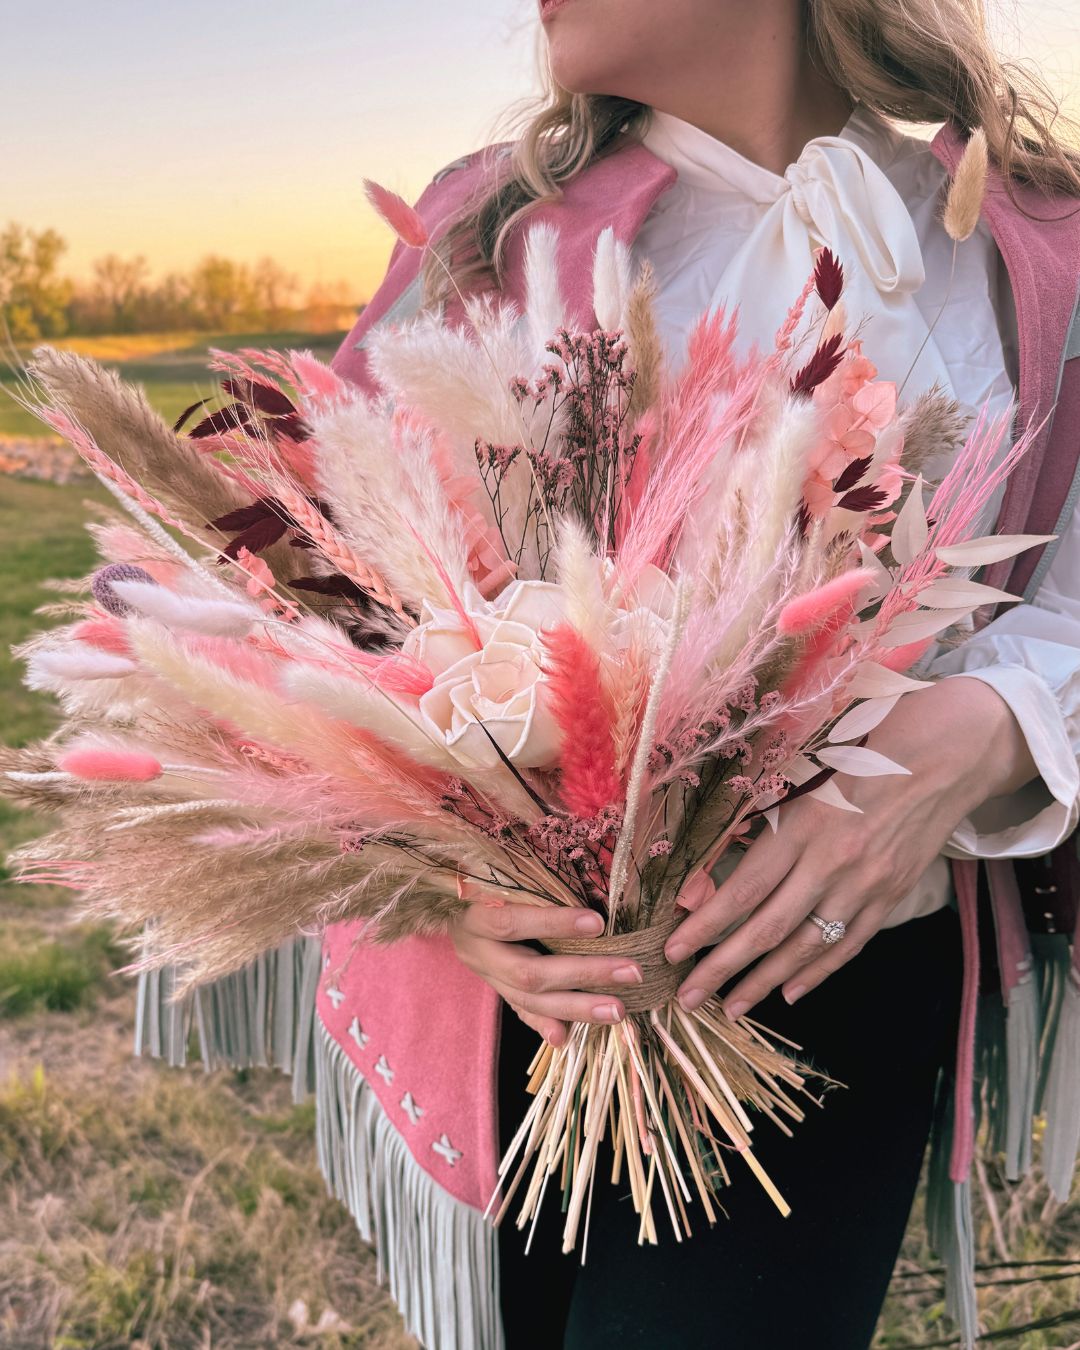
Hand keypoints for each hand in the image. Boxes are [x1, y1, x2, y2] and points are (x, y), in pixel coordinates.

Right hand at [449, 896, 642, 1046]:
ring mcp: (485, 974)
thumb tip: (592, 894)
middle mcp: (477, 950)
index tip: (599, 923)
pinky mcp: (495, 989)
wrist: (450, 902)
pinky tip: (567, 1038)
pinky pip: (520, 1011)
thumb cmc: (487, 877)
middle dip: (583, 974)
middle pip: (528, 973)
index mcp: (474, 914)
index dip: (553, 924)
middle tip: (630, 972)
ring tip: (618, 1010)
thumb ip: (536, 885)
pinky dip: (545, 1025)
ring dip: (578, 1008)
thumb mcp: (502, 874)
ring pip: (528, 1000)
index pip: (512, 922)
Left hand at [664, 677, 1036, 1019]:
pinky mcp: (892, 896)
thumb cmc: (862, 751)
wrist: (945, 755)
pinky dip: (817, 972)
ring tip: (731, 1005)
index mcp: (803, 824)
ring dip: (765, 981)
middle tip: (689, 996)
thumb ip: (758, 821)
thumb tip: (710, 871)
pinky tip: (790, 993)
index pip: (744, 888)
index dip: (705, 925)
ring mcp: (866, 884)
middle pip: (768, 928)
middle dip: (723, 967)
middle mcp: (833, 861)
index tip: (673, 950)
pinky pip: (848, 945)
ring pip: (806, 946)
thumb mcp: (803, 773)